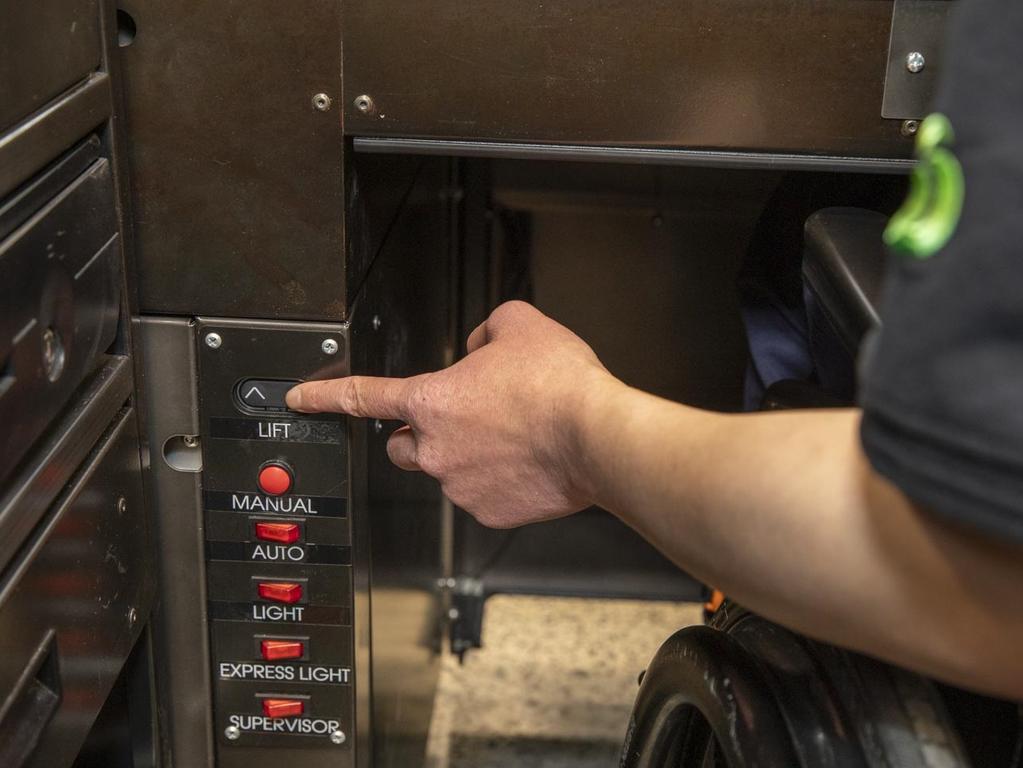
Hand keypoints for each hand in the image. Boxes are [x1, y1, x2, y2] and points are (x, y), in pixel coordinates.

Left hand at [286, 301, 615, 527]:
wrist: (596, 436)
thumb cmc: (558, 384)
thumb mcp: (519, 325)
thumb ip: (486, 330)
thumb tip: (479, 348)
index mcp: (432, 400)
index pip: (363, 396)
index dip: (326, 397)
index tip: (300, 400)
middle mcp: (435, 448)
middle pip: (404, 447)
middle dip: (422, 436)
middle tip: (462, 422)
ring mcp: (460, 485)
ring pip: (447, 472)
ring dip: (467, 457)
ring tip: (513, 438)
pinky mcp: (488, 511)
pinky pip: (482, 496)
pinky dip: (498, 483)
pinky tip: (527, 463)